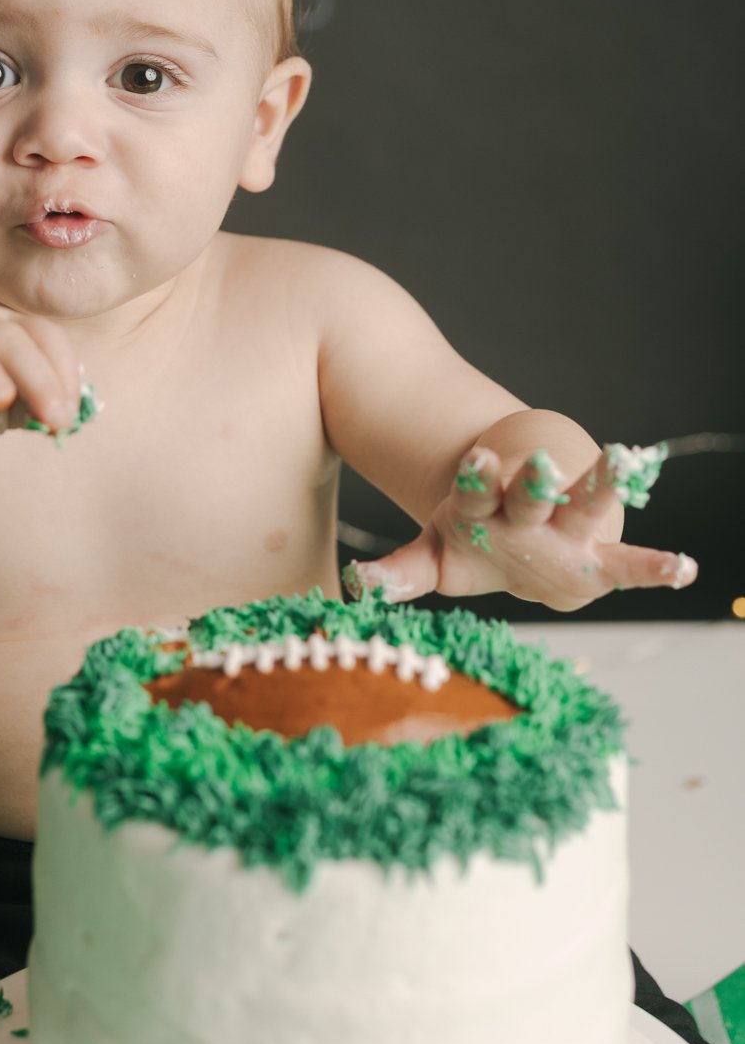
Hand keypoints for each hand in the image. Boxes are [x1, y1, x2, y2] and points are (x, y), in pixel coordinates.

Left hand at [344, 441, 696, 610]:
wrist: (525, 524)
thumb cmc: (479, 542)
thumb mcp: (438, 555)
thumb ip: (401, 571)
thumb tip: (358, 585)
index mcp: (485, 508)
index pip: (477, 488)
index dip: (476, 475)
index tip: (476, 458)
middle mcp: (531, 510)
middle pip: (530, 492)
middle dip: (532, 480)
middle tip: (535, 460)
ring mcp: (568, 525)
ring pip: (584, 501)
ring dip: (602, 484)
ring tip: (626, 460)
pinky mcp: (599, 553)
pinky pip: (629, 563)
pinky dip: (655, 568)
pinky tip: (685, 569)